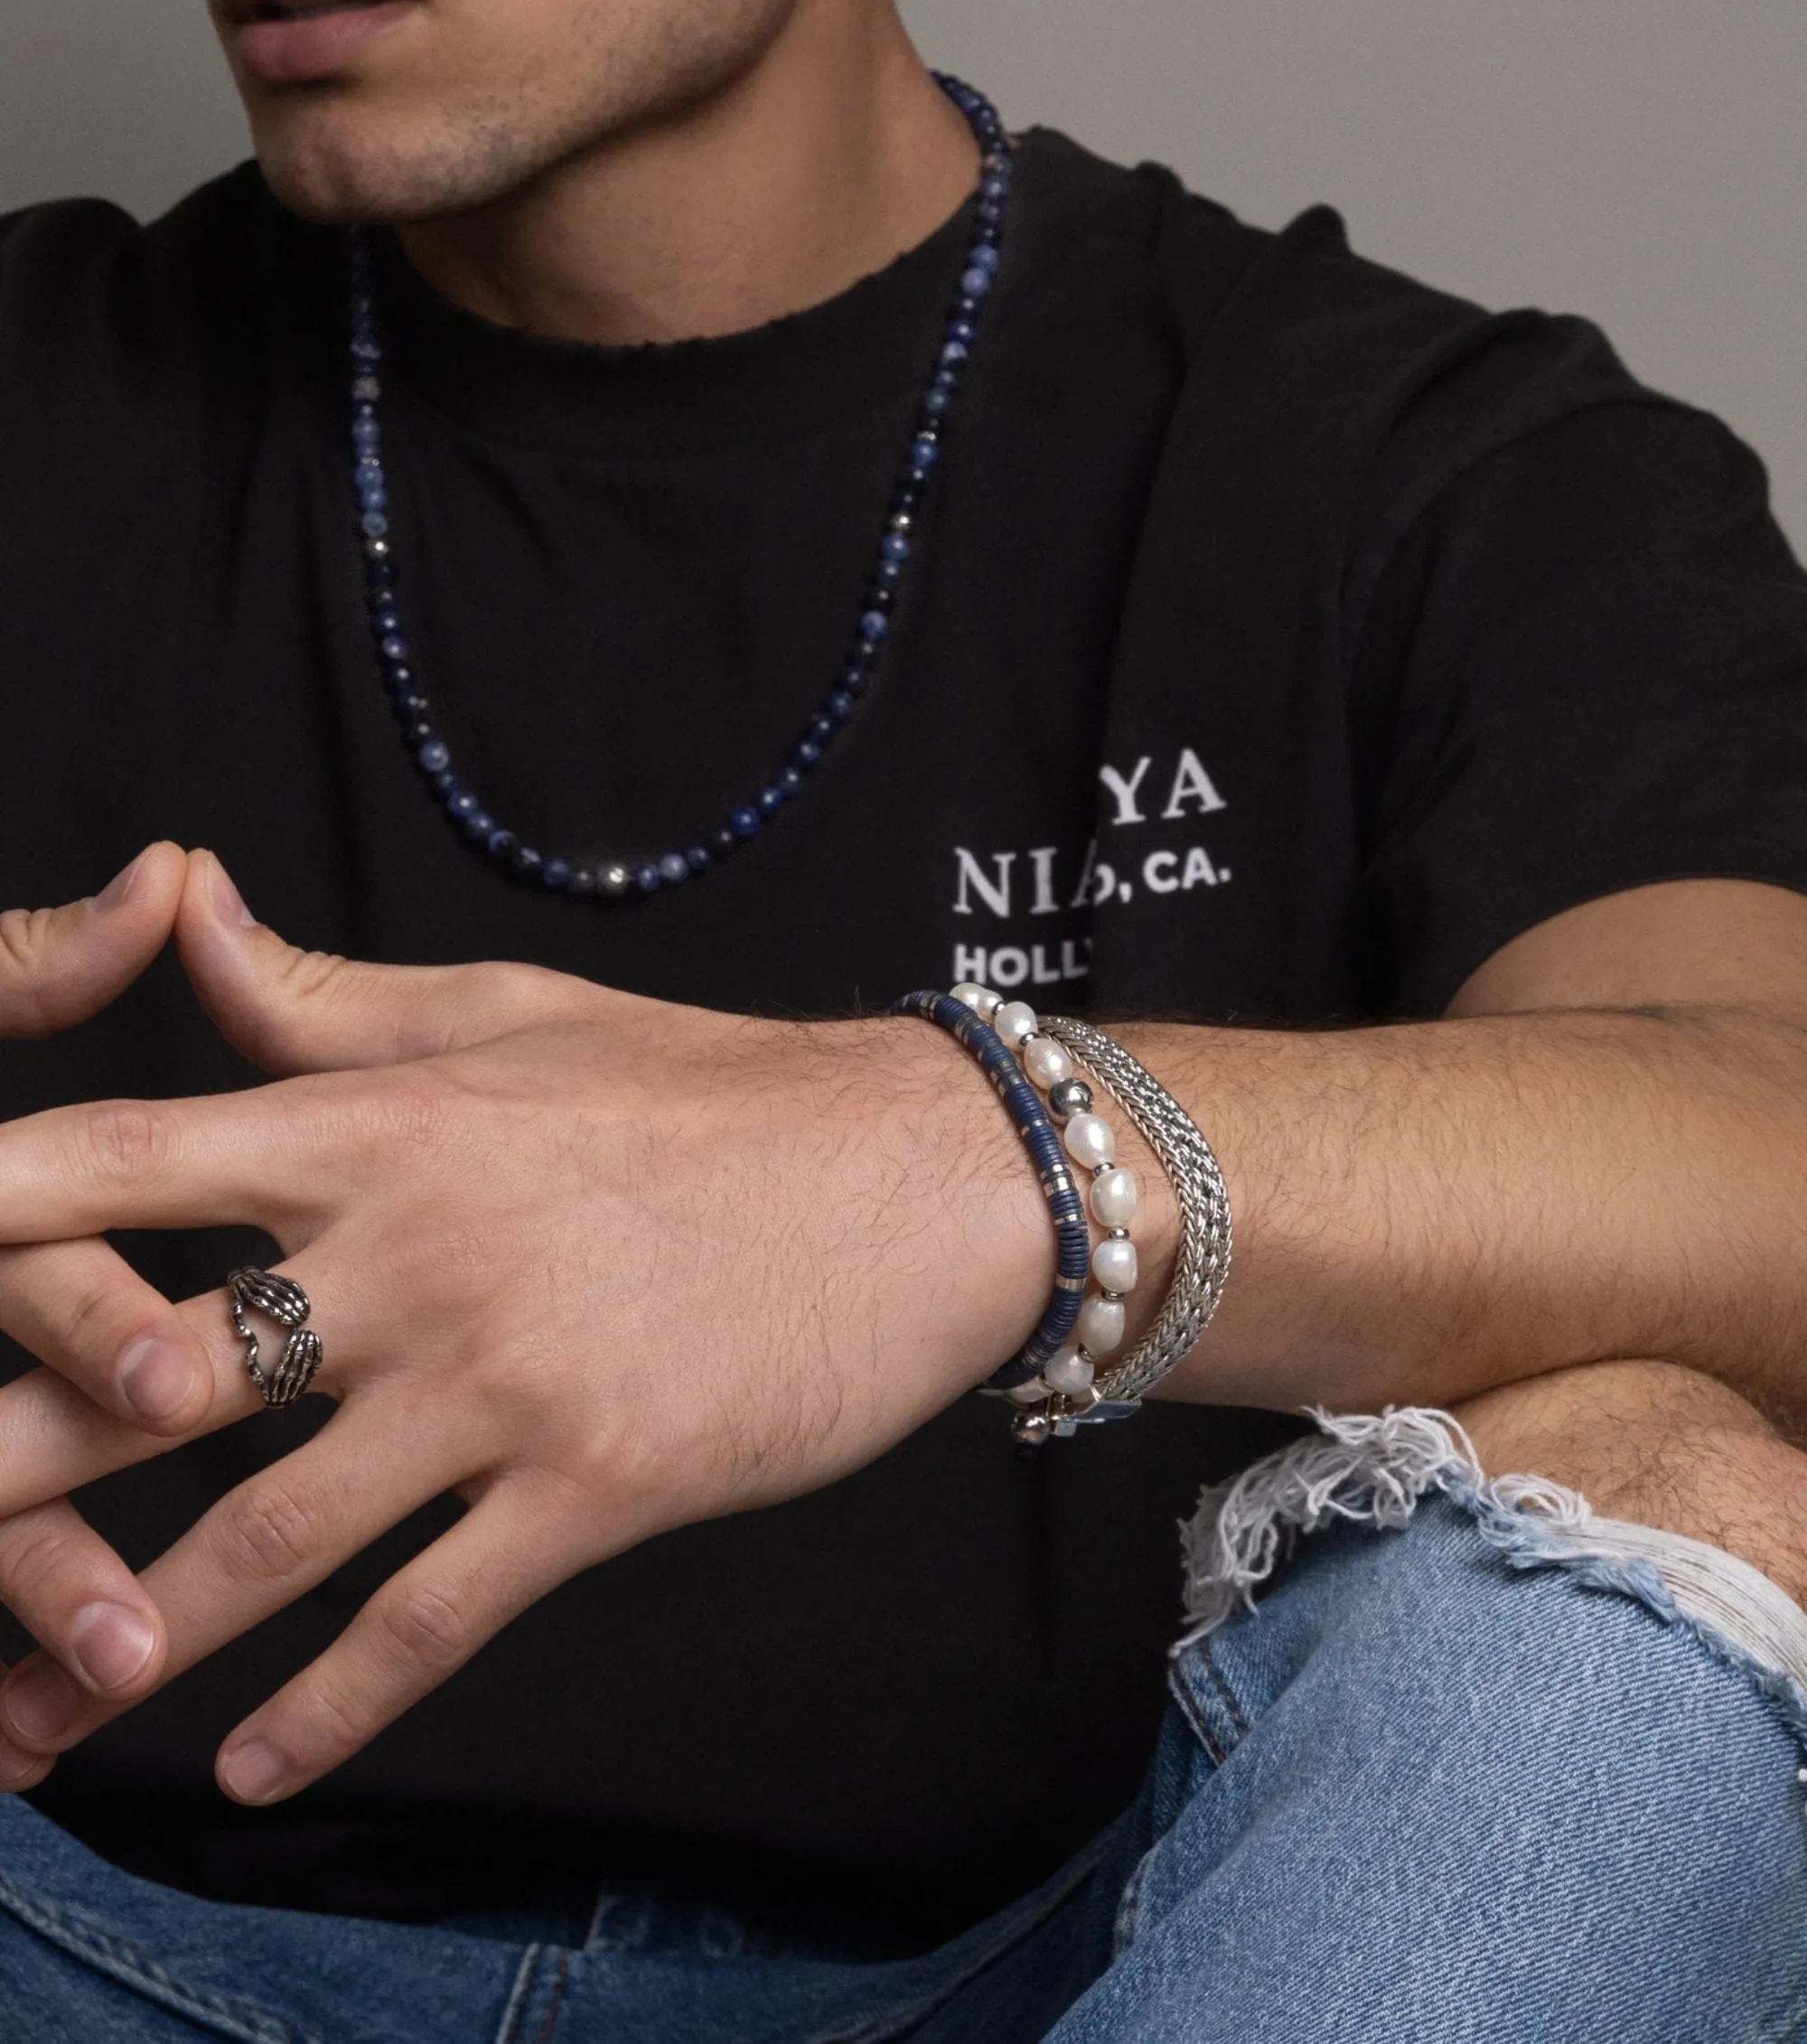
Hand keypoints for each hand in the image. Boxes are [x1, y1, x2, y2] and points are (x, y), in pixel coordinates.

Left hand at [0, 852, 1051, 1803]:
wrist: (924, 1178)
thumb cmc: (713, 1088)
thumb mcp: (512, 1012)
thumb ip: (321, 993)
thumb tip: (173, 892)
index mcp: (384, 1123)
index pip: (134, 1158)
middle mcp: (417, 1250)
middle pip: (153, 1374)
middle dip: (7, 1468)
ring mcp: (504, 1378)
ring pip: (268, 1534)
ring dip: (133, 1637)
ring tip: (26, 1713)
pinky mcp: (596, 1484)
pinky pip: (429, 1619)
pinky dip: (328, 1712)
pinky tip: (247, 1774)